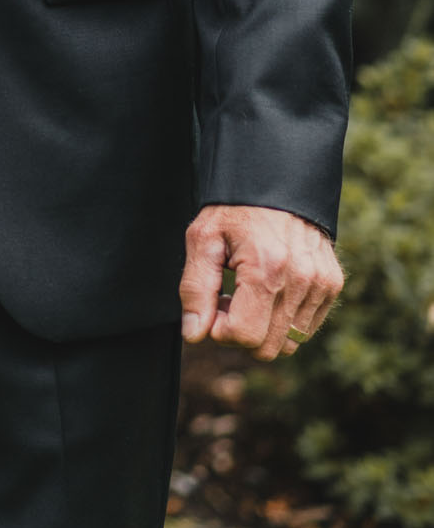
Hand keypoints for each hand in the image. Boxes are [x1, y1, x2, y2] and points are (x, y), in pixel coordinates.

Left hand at [179, 204, 343, 360]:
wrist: (276, 180)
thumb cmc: (235, 209)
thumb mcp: (203, 239)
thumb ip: (195, 289)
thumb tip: (194, 334)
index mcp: (267, 268)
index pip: (245, 336)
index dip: (219, 329)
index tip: (212, 304)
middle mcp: (301, 280)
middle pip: (267, 348)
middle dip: (241, 332)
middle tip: (227, 299)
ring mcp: (321, 284)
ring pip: (290, 343)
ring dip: (264, 328)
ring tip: (248, 293)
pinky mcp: (332, 284)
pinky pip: (306, 328)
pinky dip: (284, 320)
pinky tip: (269, 291)